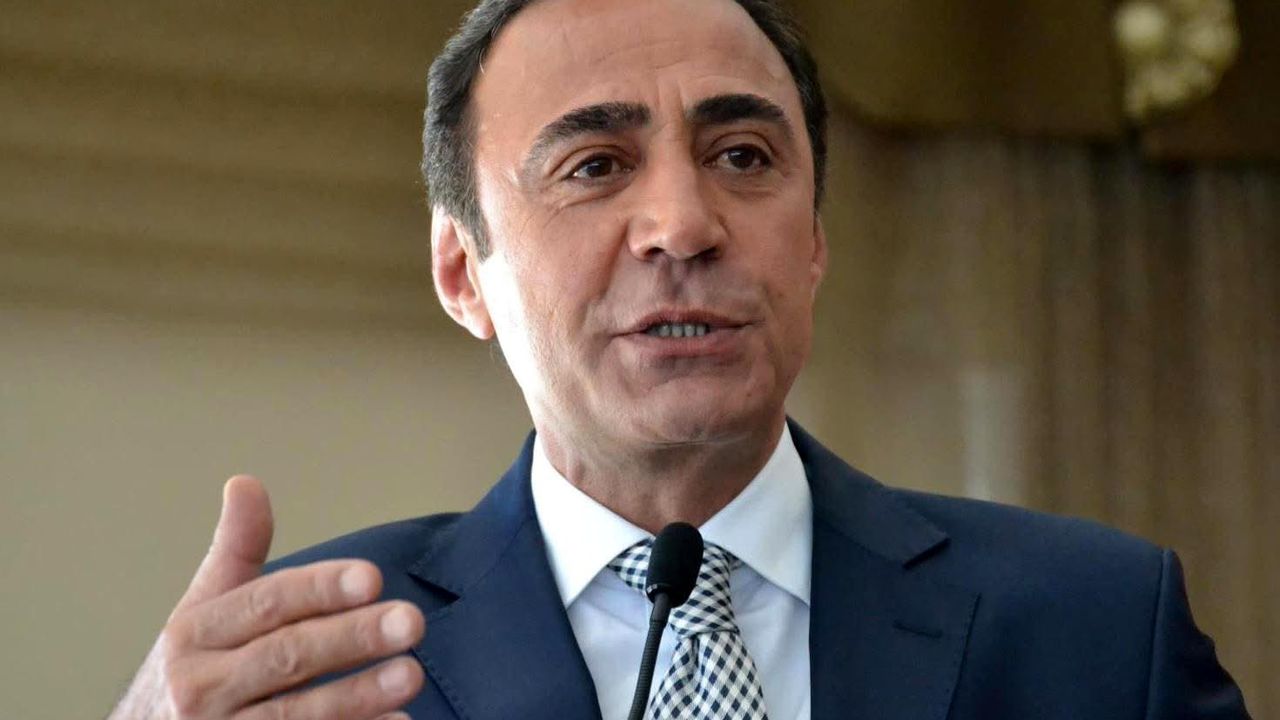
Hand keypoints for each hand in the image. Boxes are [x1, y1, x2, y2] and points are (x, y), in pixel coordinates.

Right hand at [109, 476, 425, 719]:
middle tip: (412, 621)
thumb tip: (245, 482)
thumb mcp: (203, 609)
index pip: (266, 604)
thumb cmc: (193, 669)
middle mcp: (202, 688)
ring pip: (296, 715)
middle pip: (287, 657)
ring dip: (358, 696)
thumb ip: (235, 550)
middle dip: (351, 637)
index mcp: (195, 635)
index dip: (320, 589)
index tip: (374, 576)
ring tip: (411, 674)